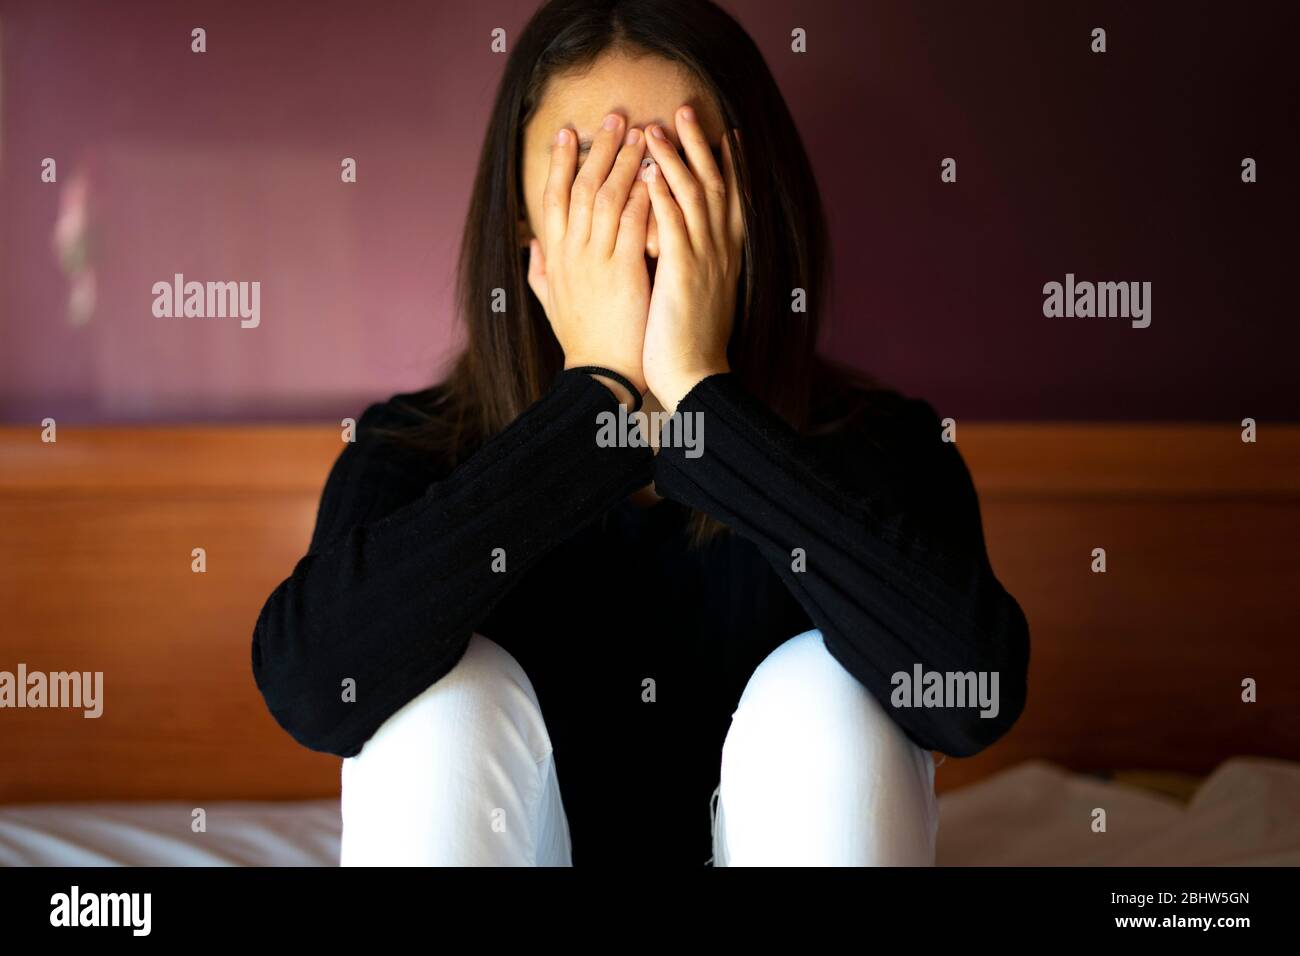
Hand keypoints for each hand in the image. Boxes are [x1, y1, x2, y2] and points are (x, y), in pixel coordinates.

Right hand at [526, 113, 652, 403]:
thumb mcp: (550, 304)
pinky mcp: (623, 272)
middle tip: (615, 117)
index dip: (559, 162)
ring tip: (640, 132)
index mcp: (554, 258)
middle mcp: (571, 253)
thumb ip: (539, 271)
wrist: (601, 377)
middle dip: (598, 148)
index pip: (552, 198)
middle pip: (580, 186)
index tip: (567, 133)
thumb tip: (531, 245)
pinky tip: (656, 172)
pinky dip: (643, 194)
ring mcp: (595, 261)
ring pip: (607, 196)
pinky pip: (633, 222)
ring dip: (624, 161)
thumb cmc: (582, 342)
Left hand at [641, 106, 743, 412]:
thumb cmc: (688, 342)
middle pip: (715, 183)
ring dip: (675, 158)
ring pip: (693, 195)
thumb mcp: (696, 297)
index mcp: (724, 256)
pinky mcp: (683, 272)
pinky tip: (648, 172)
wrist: (695, 377)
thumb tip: (681, 251)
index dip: (728, 163)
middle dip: (699, 145)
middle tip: (684, 110)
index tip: (724, 134)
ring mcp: (704, 259)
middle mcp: (721, 250)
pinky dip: (662, 195)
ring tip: (656, 127)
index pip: (730, 198)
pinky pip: (673, 224)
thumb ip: (690, 267)